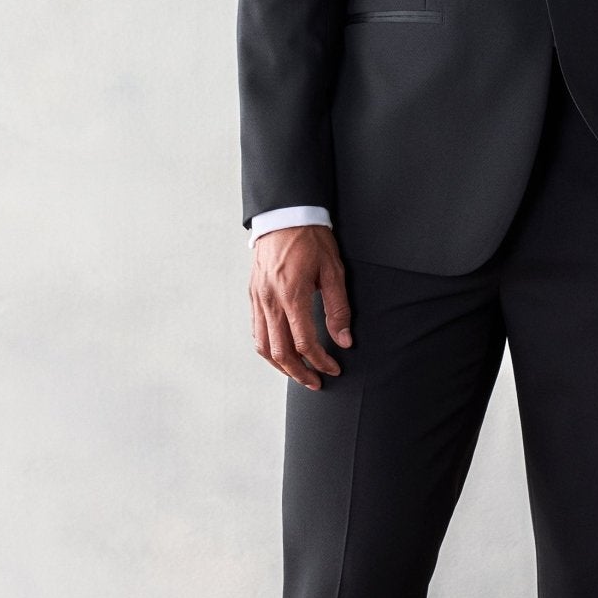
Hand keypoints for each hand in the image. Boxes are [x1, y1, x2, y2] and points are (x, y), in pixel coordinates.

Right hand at [249, 223, 352, 389]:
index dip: (321, 360)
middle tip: (316, 382)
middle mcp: (270, 300)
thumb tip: (344, 339)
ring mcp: (258, 298)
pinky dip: (268, 348)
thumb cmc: (310, 238)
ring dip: (281, 366)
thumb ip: (338, 308)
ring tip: (299, 374)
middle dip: (299, 372)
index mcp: (292, 294)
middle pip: (279, 352)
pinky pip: (256, 330)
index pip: (304, 341)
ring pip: (262, 346)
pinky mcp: (253, 295)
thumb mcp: (333, 270)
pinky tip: (282, 353)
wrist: (284, 215)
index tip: (334, 368)